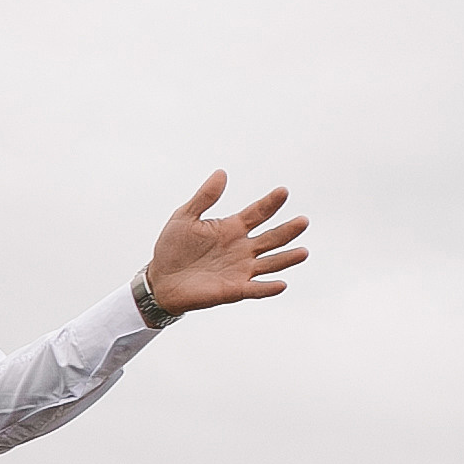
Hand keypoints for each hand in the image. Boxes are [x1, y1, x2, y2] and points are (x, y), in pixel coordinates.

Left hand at [144, 172, 309, 313]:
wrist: (160, 279)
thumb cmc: (172, 248)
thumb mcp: (185, 217)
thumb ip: (204, 197)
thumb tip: (221, 173)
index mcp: (232, 228)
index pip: (258, 213)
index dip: (270, 203)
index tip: (283, 192)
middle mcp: (242, 248)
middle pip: (271, 238)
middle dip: (287, 230)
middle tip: (303, 221)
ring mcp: (240, 269)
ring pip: (270, 263)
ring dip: (286, 258)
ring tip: (303, 252)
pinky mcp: (234, 290)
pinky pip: (255, 289)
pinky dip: (268, 288)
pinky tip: (281, 284)